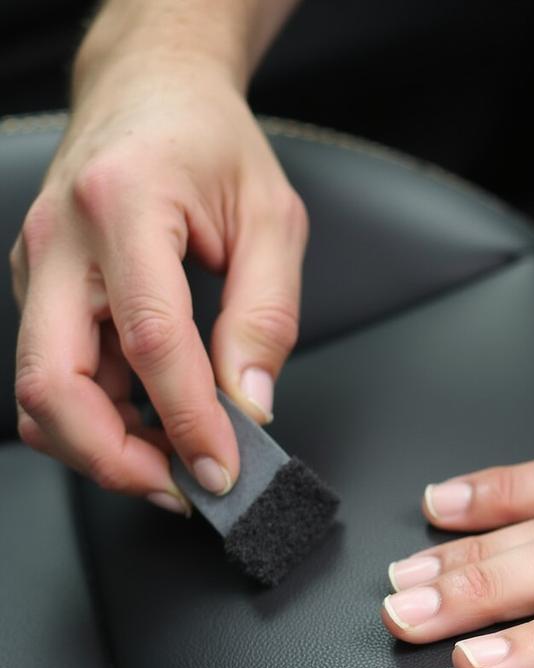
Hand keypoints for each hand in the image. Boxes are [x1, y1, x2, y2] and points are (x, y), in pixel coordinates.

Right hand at [11, 46, 307, 511]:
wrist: (149, 92)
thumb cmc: (213, 145)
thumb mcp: (272, 221)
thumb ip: (265, 317)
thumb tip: (251, 405)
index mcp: (124, 205)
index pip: (149, 339)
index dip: (187, 420)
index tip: (223, 469)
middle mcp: (62, 241)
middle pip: (52, 384)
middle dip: (115, 459)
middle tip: (184, 488)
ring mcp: (40, 270)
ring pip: (43, 394)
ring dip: (106, 448)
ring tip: (177, 462)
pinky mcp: (43, 293)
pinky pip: (57, 377)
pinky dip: (100, 420)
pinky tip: (153, 428)